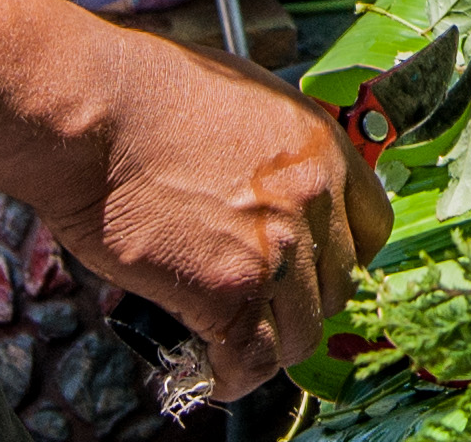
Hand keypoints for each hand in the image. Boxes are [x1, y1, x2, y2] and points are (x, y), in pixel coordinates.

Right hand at [23, 26, 390, 399]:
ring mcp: (278, 249)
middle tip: (259, 303)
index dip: (337, 256)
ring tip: (227, 337)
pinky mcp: (231, 290)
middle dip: (300, 301)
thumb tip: (271, 195)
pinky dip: (234, 373)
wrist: (97, 112)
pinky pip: (254, 359)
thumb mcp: (244, 100)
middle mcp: (314, 200)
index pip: (373, 228)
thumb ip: (275, 153)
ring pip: (302, 332)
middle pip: (339, 286)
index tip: (309, 268)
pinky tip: (213, 367)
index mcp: (323, 149)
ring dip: (267, 341)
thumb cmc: (146, 97)